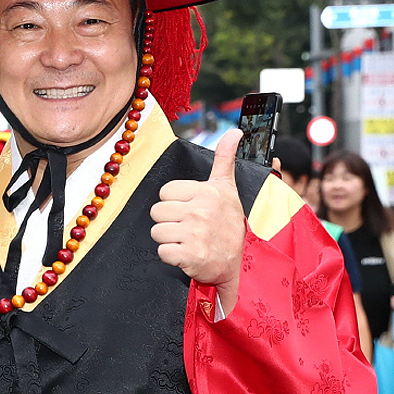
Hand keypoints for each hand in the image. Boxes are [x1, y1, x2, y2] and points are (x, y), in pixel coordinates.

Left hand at [150, 130, 246, 309]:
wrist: (236, 262)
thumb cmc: (227, 224)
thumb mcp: (227, 188)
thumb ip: (225, 158)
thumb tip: (235, 132)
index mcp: (207, 191)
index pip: (165, 192)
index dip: (174, 203)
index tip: (191, 210)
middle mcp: (201, 210)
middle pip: (157, 211)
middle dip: (169, 221)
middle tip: (189, 228)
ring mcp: (195, 233)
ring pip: (156, 231)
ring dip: (169, 239)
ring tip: (188, 240)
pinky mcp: (190, 255)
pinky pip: (162, 251)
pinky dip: (172, 256)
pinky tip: (187, 254)